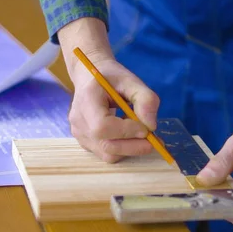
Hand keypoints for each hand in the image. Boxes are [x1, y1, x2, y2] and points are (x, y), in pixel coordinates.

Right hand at [58, 18, 159, 162]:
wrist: (89, 78)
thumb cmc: (110, 77)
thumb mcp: (131, 81)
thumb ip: (145, 100)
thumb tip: (151, 127)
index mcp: (86, 100)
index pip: (102, 126)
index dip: (126, 131)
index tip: (147, 128)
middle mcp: (79, 121)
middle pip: (106, 145)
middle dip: (134, 146)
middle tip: (154, 141)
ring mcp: (79, 134)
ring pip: (108, 154)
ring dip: (129, 148)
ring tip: (139, 133)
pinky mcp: (84, 142)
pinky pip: (106, 153)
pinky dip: (122, 148)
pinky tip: (128, 134)